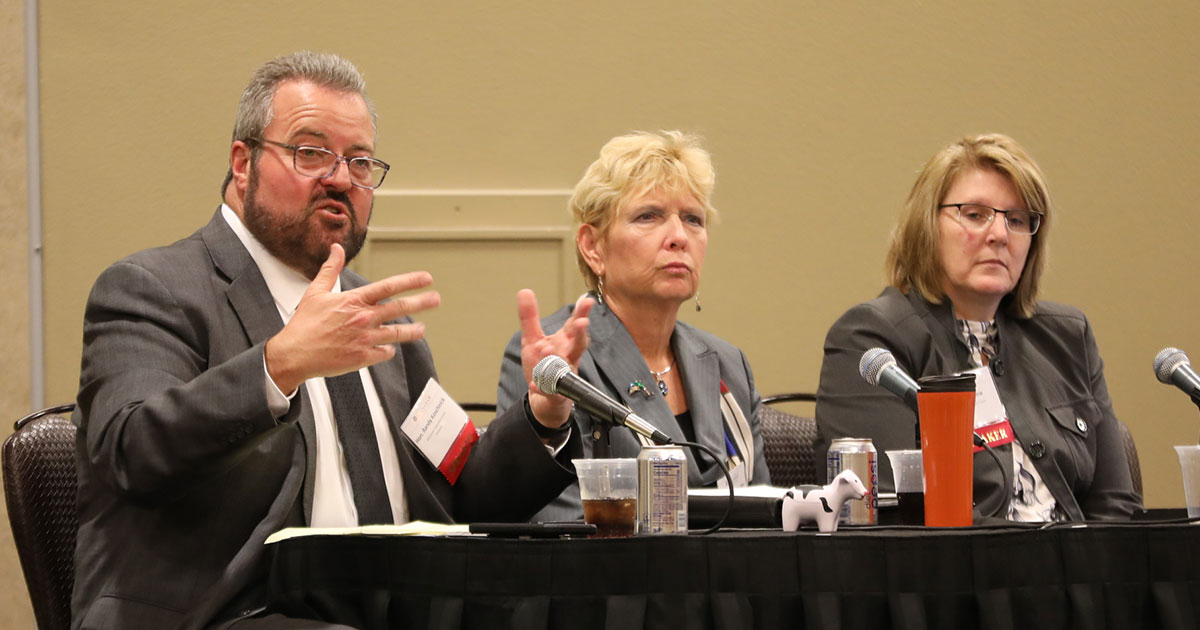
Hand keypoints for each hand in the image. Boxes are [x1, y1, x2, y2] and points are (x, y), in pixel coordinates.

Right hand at [265, 244, 440, 392]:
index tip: (427, 278)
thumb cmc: (304, 324)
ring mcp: (365, 339)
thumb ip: (331, 269)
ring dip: (412, 331)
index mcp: (354, 301)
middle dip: (422, 302)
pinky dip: (388, 350)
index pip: (389, 287)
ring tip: (421, 330)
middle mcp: (363, 319)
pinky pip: (384, 353)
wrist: (295, 354)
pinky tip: (389, 348)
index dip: (410, 281)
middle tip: (436, 299)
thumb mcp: (316, 292)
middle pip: (400, 308)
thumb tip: (336, 249)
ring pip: (398, 334)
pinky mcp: (363, 358)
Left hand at [517, 289, 591, 428]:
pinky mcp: (555, 395)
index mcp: (565, 343)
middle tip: (581, 322)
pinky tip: (534, 385)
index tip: (587, 300)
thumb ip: (530, 317)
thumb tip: (524, 291)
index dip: (581, 313)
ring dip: (557, 359)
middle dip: (580, 334)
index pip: (574, 326)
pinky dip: (542, 388)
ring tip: (546, 349)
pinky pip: (550, 391)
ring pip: (564, 367)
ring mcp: (563, 377)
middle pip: (578, 345)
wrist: (544, 400)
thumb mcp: (532, 340)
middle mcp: (568, 358)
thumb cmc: (543, 366)